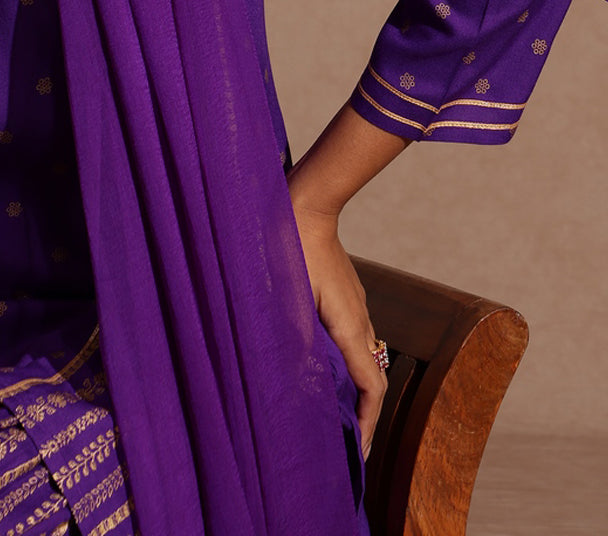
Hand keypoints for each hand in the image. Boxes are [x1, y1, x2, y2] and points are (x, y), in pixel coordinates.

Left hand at [289, 200, 387, 455]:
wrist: (304, 204)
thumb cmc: (290, 247)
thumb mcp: (287, 296)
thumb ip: (293, 338)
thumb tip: (296, 379)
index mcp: (348, 326)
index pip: (371, 388)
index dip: (367, 423)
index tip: (357, 453)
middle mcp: (359, 318)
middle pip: (369, 377)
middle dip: (361, 413)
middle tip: (343, 443)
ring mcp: (353, 304)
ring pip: (359, 355)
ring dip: (351, 387)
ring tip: (331, 412)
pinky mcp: (343, 293)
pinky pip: (349, 335)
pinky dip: (342, 361)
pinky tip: (320, 365)